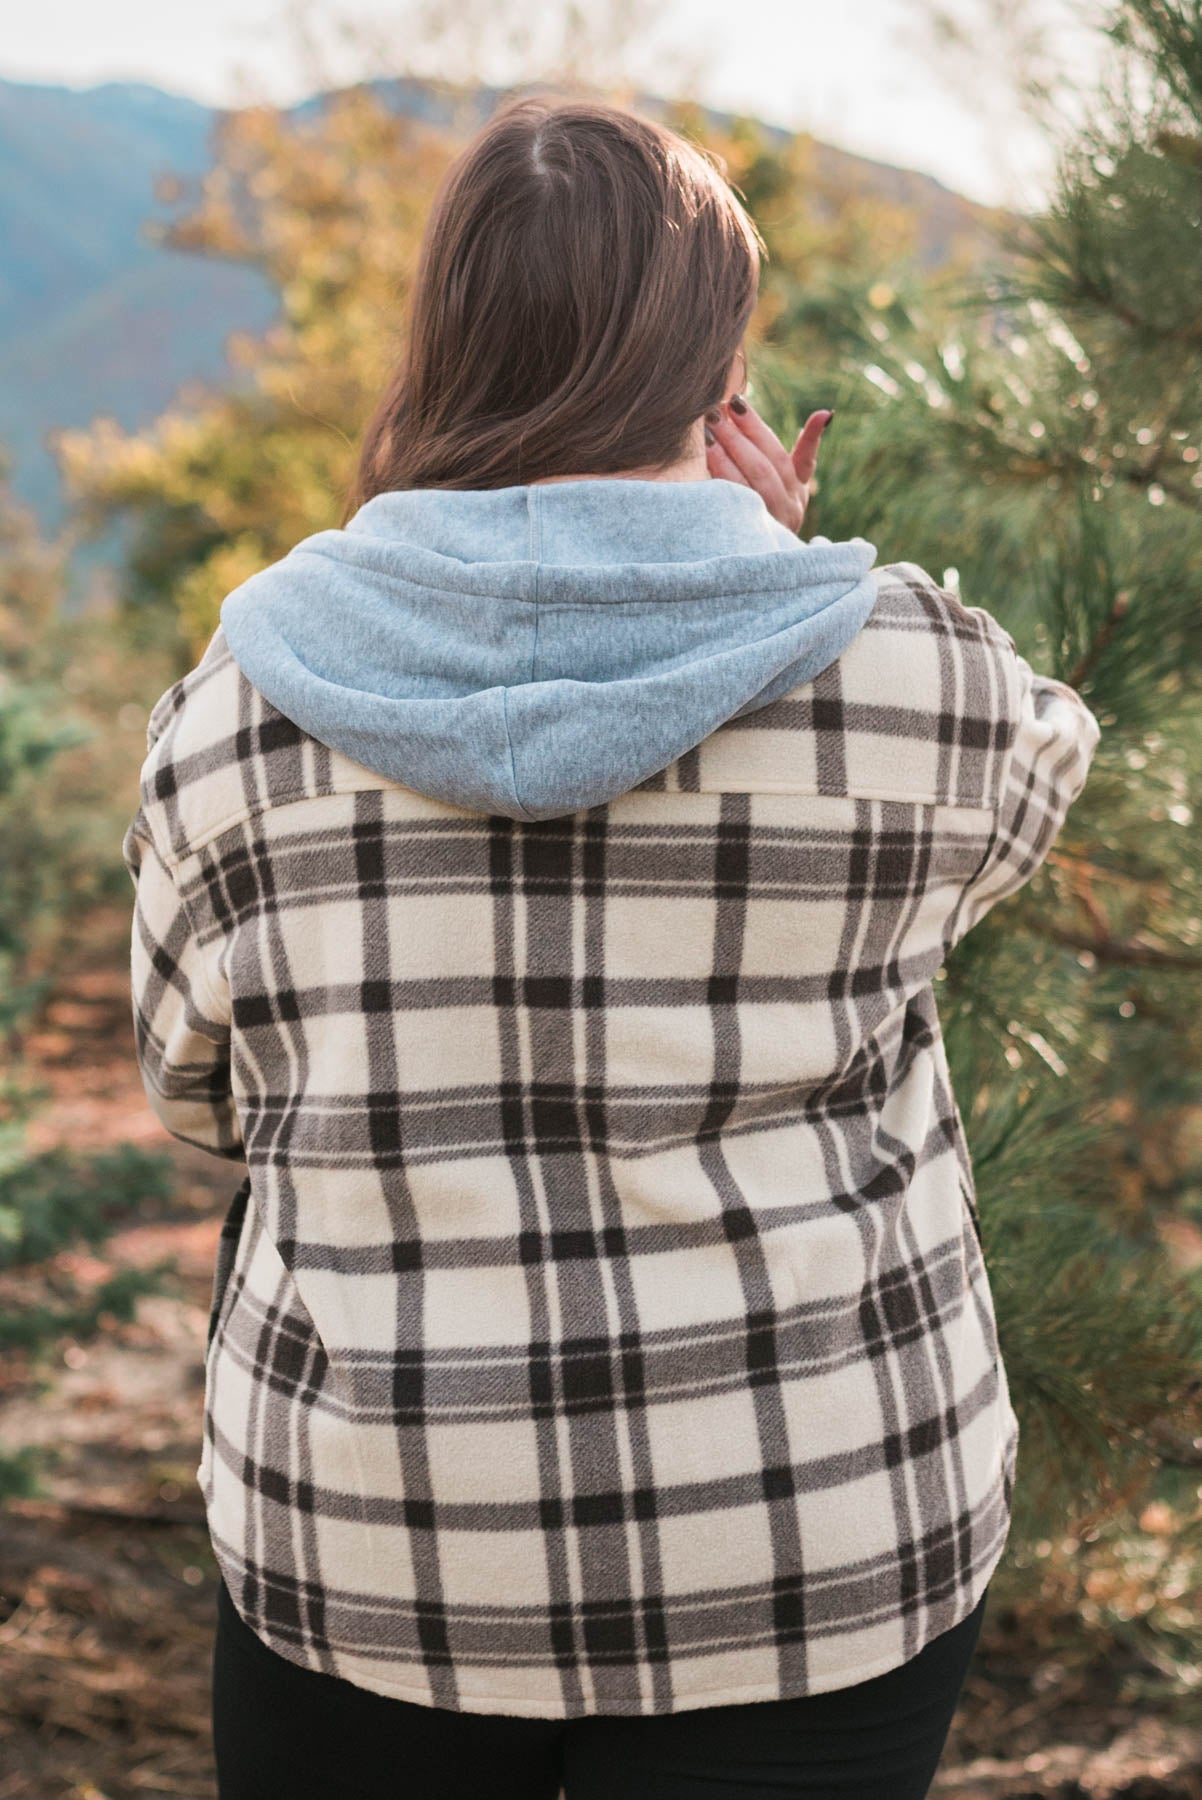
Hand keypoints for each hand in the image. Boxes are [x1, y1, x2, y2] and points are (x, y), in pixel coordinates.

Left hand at [704, 396, 834, 533]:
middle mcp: (789, 508)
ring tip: (708, 431)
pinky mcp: (750, 536)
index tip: (739, 403)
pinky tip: (705, 460)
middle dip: (740, 436)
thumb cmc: (779, 510)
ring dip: (728, 455)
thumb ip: (807, 449)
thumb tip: (825, 414)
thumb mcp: (795, 482)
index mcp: (799, 491)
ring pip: (751, 484)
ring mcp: (771, 523)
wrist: (773, 568)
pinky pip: (735, 504)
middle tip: (716, 411)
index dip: (760, 428)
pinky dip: (721, 479)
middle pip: (765, 466)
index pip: (783, 453)